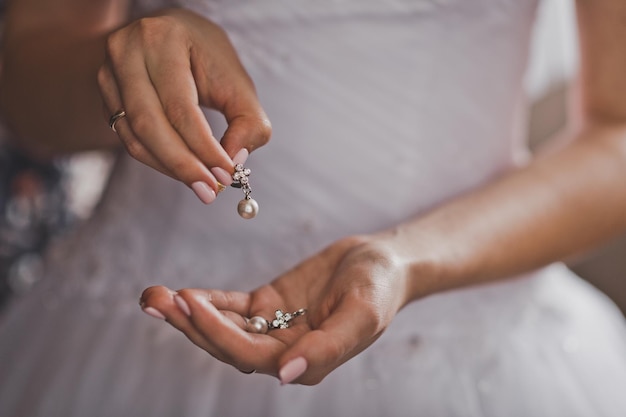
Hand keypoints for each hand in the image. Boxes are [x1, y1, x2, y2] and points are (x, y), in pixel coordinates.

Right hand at [97, 8, 270, 201]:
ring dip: (170, 168)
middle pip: (150, 124)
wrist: (176, 34)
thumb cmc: (210, 59)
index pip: (180, 106)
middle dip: (183, 165)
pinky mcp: (106, 95)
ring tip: (201, 186)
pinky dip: (157, 160)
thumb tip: (233, 163)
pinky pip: (128, 138)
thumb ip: (249, 123)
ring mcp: (108, 73)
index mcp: (162, 38)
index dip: (203, 147)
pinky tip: (183, 170)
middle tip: (209, 192)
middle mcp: (126, 51)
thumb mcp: (239, 84)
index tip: (225, 176)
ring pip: (135, 136)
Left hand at [140, 236, 412, 384]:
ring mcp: (273, 328)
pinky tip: (184, 292)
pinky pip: (232, 306)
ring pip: (223, 326)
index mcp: (304, 361)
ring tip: (154, 295)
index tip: (189, 302)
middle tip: (154, 300)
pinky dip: (209, 300)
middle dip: (189, 325)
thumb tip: (286, 376)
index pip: (249, 355)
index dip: (216, 333)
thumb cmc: (379, 288)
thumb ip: (327, 348)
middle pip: (225, 344)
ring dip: (189, 314)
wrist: (382, 262)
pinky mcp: (268, 305)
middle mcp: (283, 351)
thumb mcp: (362, 315)